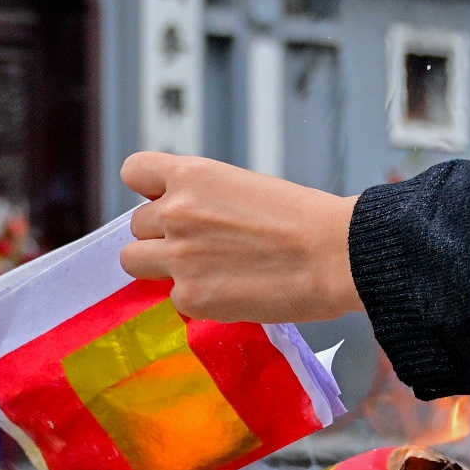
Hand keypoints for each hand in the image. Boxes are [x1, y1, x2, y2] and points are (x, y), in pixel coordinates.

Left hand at [119, 152, 360, 322]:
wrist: (335, 255)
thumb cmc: (305, 220)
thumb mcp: (244, 187)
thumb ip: (204, 200)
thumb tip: (188, 222)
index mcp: (192, 176)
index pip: (134, 171)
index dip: (149, 190)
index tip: (165, 202)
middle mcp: (175, 212)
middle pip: (136, 225)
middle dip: (163, 235)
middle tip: (202, 246)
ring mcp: (179, 257)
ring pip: (135, 261)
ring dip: (163, 266)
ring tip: (204, 271)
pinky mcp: (191, 297)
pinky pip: (174, 298)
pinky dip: (199, 298)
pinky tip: (233, 292)